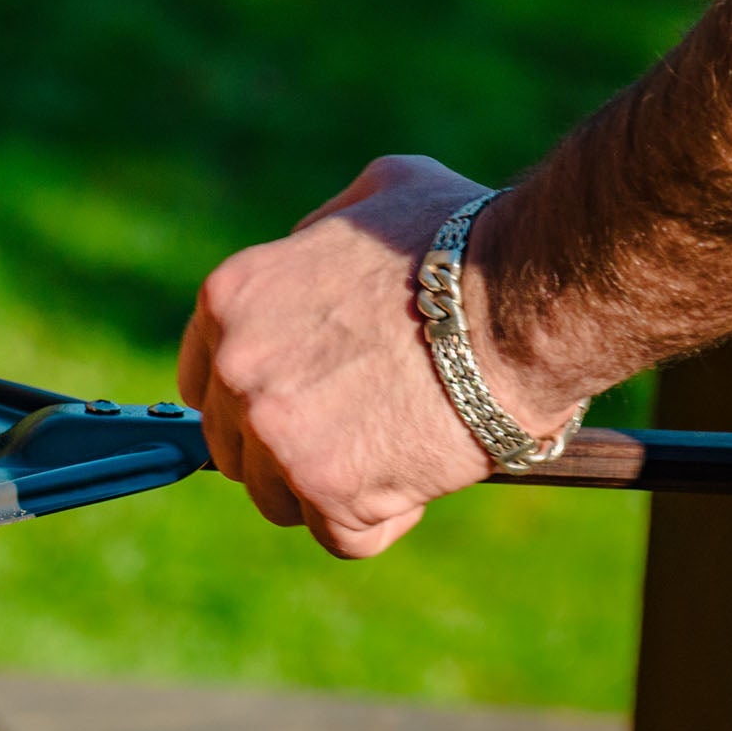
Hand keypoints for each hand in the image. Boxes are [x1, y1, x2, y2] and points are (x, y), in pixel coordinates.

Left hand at [176, 156, 573, 558]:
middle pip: (235, 447)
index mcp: (233, 299)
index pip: (204, 381)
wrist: (526, 297)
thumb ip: (321, 235)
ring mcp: (276, 433)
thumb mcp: (375, 194)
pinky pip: (340, 536)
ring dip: (331, 491)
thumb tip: (308, 254)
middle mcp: (237, 367)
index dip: (250, 403)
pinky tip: (418, 481)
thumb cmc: (466, 240)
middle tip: (359, 434)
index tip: (294, 410)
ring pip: (279, 499)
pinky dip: (382, 522)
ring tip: (397, 452)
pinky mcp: (328, 489)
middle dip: (290, 450)